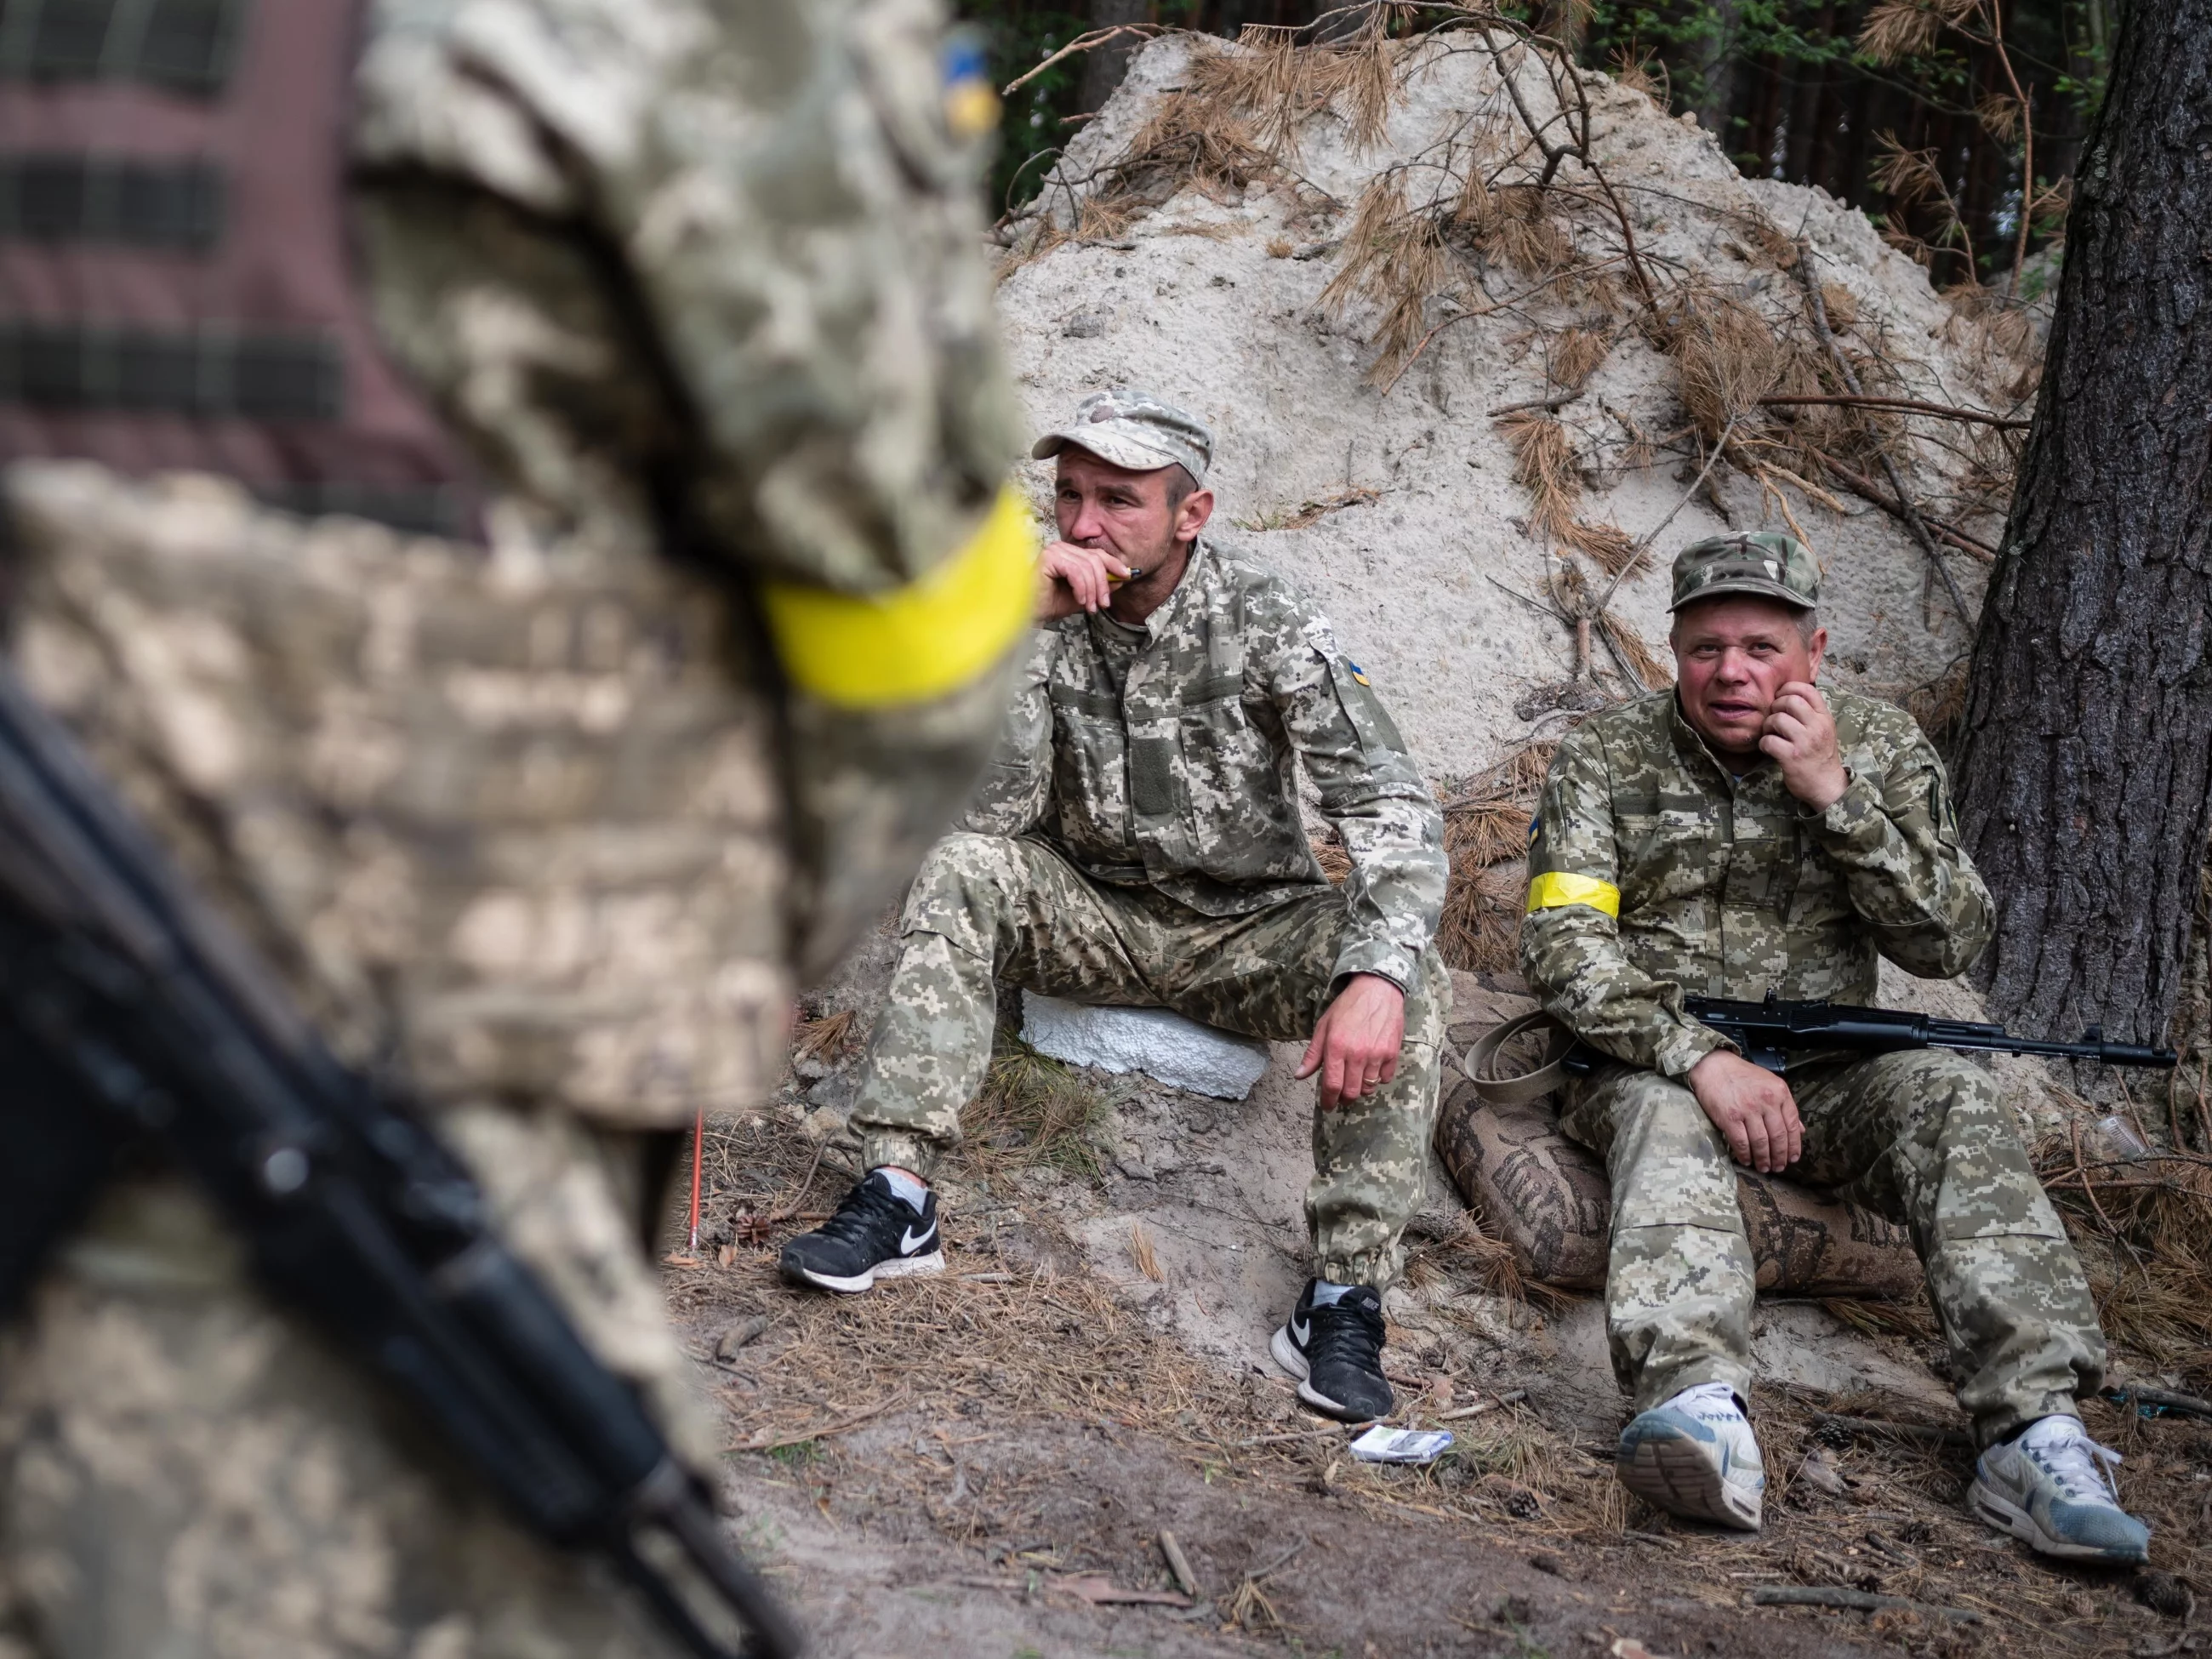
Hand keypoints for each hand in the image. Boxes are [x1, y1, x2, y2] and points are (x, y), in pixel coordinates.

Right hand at [1037, 540, 1132, 619]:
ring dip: (1092, 590)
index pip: (1098, 554)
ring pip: (1087, 567)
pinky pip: (1075, 571)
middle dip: (1103, 584)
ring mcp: (1054, 550)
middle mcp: (1062, 547)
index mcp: (1070, 553)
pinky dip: (1081, 588)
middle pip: (1095, 560)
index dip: (1115, 564)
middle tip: (1103, 603)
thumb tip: (1124, 576)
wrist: (1032, 613)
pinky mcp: (1048, 558)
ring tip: (1090, 607)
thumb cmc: (1052, 604)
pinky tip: (1079, 600)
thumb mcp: (1085, 595)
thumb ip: (1102, 584)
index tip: (1127, 576)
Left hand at [1296, 973, 1406, 1109]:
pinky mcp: (1392, 1053)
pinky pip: (1385, 1079)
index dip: (1328, 1100)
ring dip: (1360, 1089)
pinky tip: (1371, 1069)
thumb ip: (1313, 1054)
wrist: (1378, 989)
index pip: (1332, 1085)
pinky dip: (1377, 1079)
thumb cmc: (1348, 1007)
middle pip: (1351, 1092)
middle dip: (1344, 1098)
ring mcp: (1377, 1055)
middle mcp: (1357, 1054)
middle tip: (1341, 1094)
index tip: (1327, 1105)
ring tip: (1355, 1079)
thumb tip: (1299, 1075)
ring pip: (1368, 1088)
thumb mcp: (1324, 1026)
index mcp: (1336, 1047)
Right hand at [1686, 1048, 1803, 1173]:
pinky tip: (1747, 1160)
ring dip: (1764, 1159)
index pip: (1792, 1124)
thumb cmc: (1742, 1075)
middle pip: (1778, 1136)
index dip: (1794, 1145)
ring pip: (1761, 1142)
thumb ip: (1784, 1106)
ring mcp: (1748, 1109)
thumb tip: (1799, 1129)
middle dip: (1779, 1156)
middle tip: (1778, 1167)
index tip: (1792, 1158)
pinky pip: (1741, 1142)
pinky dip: (1745, 1154)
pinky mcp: (1730, 1117)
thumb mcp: (1769, 1083)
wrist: (1713, 1066)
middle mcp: (1766, 1101)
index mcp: (1779, 1092)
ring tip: (1764, 1167)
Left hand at [1759, 680, 1846, 811]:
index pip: (1807, 689)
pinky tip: (1769, 748)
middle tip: (1774, 719)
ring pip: (1777, 719)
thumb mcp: (1823, 730)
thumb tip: (1786, 695)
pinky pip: (1768, 740)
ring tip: (1771, 734)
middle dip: (1775, 706)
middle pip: (1790, 700)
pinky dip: (1764, 743)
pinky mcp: (1791, 756)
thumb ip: (1810, 713)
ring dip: (1767, 726)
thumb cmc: (1820, 756)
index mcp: (1824, 718)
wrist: (1826, 785)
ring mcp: (1805, 742)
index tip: (1780, 698)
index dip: (1788, 688)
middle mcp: (1817, 727)